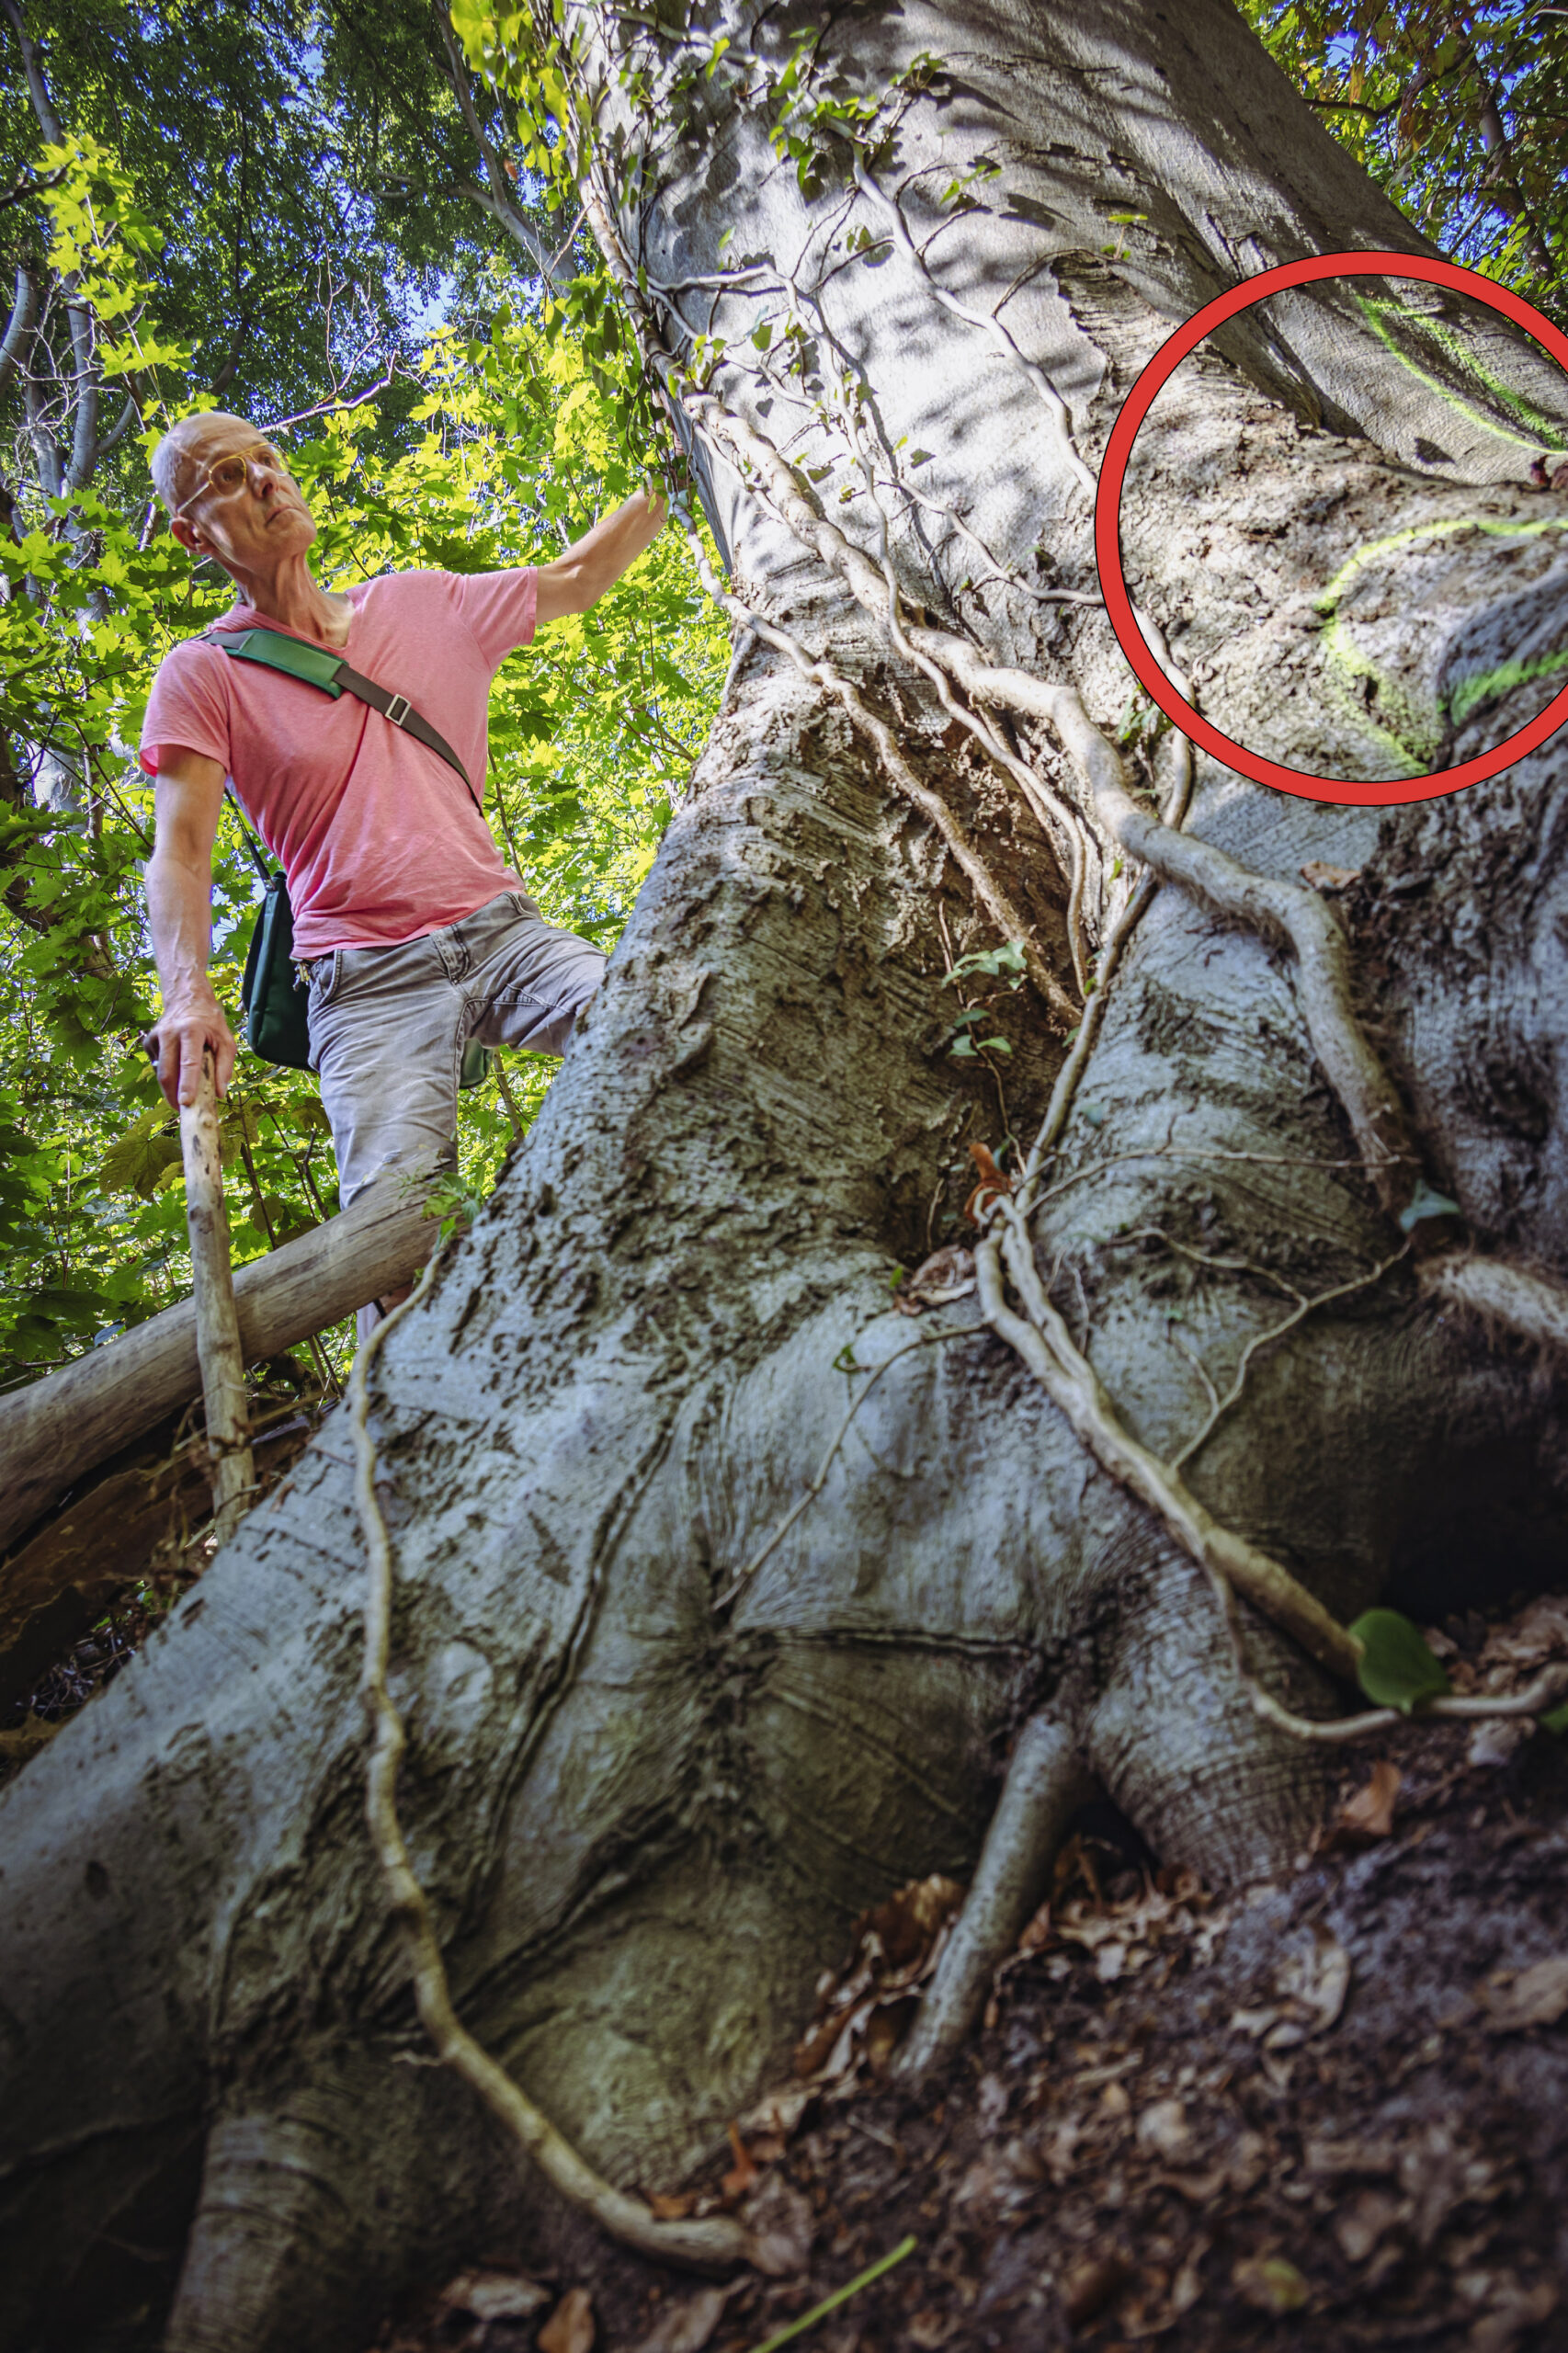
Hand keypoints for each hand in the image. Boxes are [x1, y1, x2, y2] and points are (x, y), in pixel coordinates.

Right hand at [145, 994, 238, 1109]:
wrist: (187, 998)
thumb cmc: (210, 1022)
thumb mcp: (226, 1039)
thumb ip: (225, 1066)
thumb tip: (219, 1093)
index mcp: (191, 1030)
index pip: (188, 1062)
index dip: (187, 1084)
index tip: (185, 1103)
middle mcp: (169, 1033)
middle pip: (168, 1072)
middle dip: (173, 1095)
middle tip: (183, 1111)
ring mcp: (156, 1037)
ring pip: (160, 1073)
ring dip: (170, 1089)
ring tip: (182, 1097)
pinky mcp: (148, 1042)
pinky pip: (158, 1066)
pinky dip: (168, 1074)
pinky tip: (177, 1067)